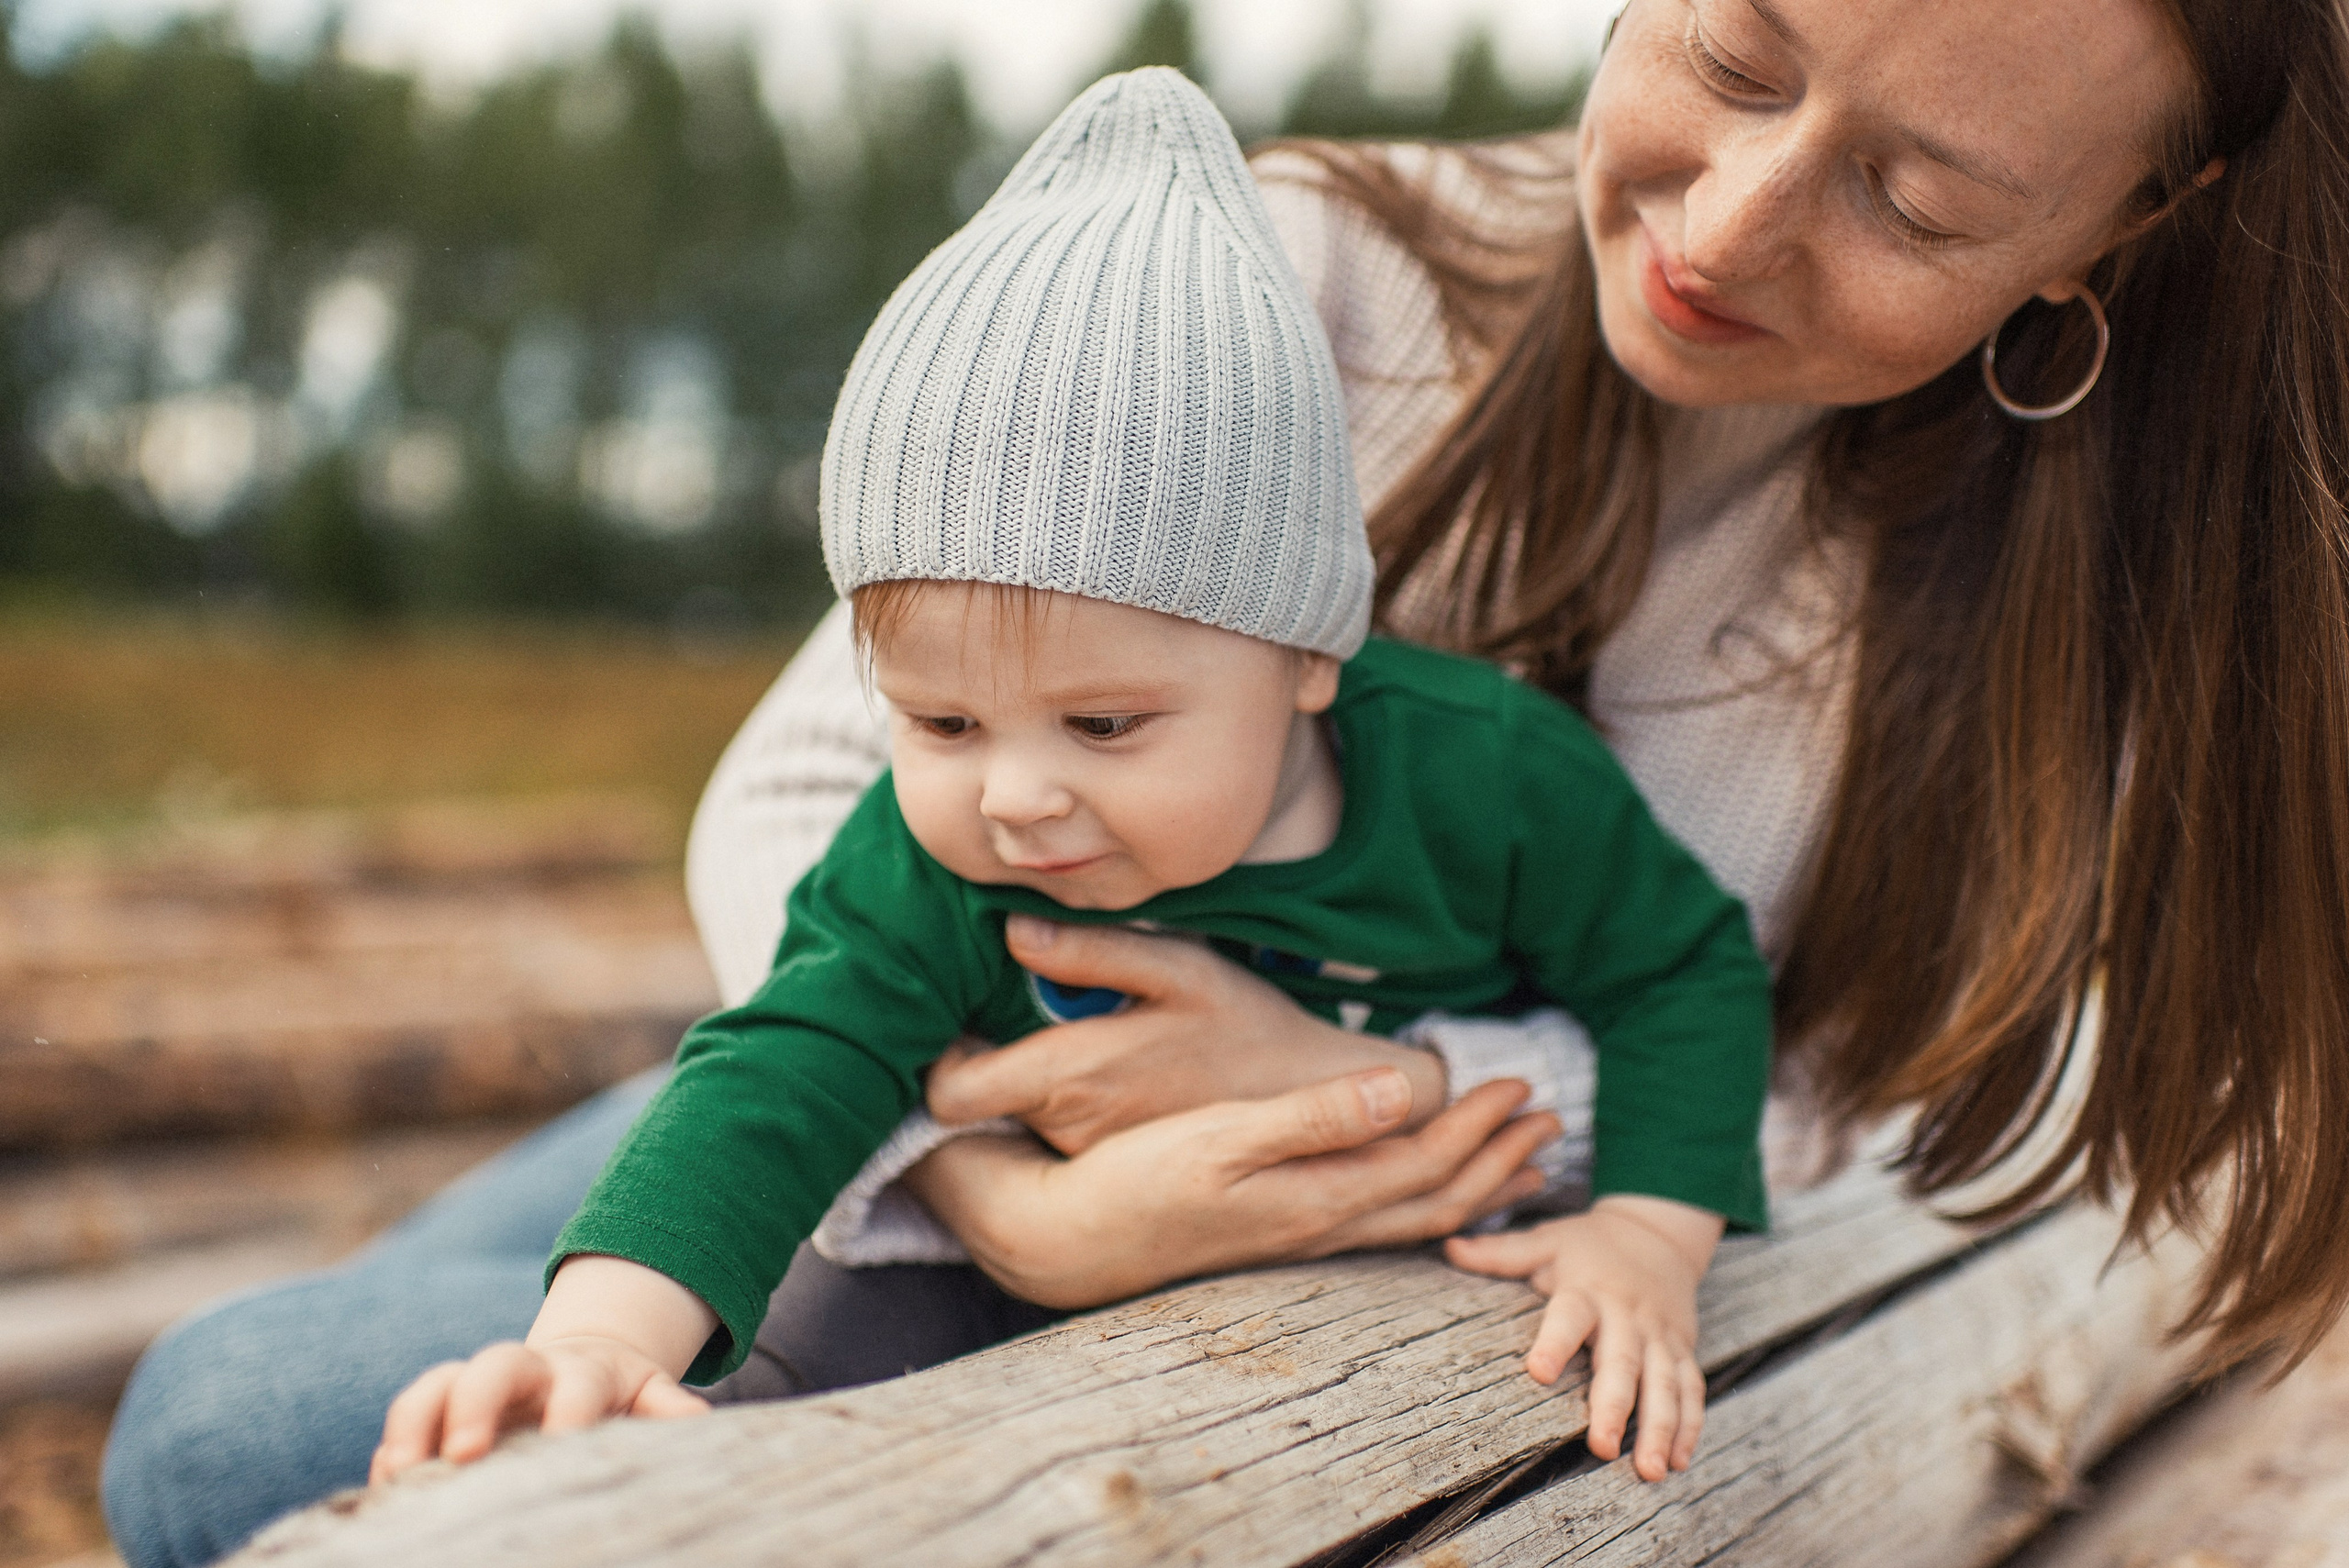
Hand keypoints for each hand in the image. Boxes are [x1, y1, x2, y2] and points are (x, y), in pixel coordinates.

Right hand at [370, 1336, 707, 1482]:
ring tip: (399, 1475)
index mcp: (584, 1371)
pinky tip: (384, 1490)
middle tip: (464, 1455)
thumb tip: (698, 1422)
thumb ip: (669, 1407)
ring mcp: (476, 1389)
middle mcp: (524, 1372)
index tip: (561, 1443)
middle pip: (494, 1366)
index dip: (569, 1411)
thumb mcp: (652, 1393)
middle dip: (476, 1404)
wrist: (581, 1367)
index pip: (577, 1385)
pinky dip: (392, 1451)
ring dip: (415, 1425)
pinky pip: (407, 1421)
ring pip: (437, 1386)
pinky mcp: (441, 1414)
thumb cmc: (621, 1395)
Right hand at [903, 1067, 1560, 1307]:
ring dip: (1470, 1189)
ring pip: (1411, 1220)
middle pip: (1436, 1202)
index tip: (1522, 1084)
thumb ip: (1316, 1114)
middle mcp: (1320, 1227)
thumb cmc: (1138, 1180)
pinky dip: (1421, 1206)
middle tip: (1548, 1123)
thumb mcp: (1224, 1136)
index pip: (1426, 1163)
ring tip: (1514, 1167)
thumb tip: (1403, 1089)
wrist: (1069, 1240)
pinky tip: (1421, 1194)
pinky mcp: (1275, 1235)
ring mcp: (1298, 1238)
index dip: (1479, 1126)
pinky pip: (1377, 1225)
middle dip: (1497, 1162)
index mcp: (1318, 1198)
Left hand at [927, 915, 1448, 1151]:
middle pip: (971, 1110)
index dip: (934, 1060)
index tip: (949, 1023)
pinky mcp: (1109, 1170)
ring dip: (1017, 1084)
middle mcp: (1067, 1129)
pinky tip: (1092, 1072)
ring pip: (1011, 1123)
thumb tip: (1012, 929)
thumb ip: (1095, 951)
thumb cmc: (1247, 1028)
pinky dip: (1053, 1108)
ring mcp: (1086, 1158)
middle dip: (972, 1062)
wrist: (1316, 1109)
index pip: (947, 1096)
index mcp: (1070, 1077)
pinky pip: (1051, 1139)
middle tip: (989, 1015)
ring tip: (1051, 1036)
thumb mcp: (1180, 969)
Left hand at [1444, 1195, 1723, 1483]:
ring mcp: (1659, 1335)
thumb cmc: (1589, 1244)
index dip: (1554, 1341)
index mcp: (1588, 1290)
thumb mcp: (1547, 1241)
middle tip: (1602, 1448)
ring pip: (1665, 1384)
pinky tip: (1679, 1462)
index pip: (1569, 1316)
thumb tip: (1449, 1246)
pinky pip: (1691, 1389)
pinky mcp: (1682, 1349)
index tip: (1538, 1371)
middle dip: (1614, 1406)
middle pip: (1622, 1363)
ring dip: (1660, 1428)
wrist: (1658, 1232)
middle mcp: (1628, 1315)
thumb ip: (1501, 1252)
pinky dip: (1690, 1425)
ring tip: (1650, 1472)